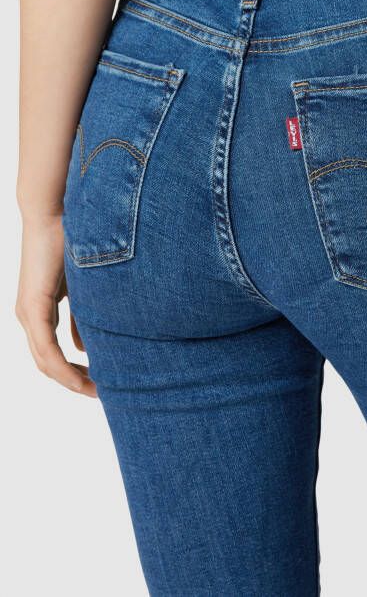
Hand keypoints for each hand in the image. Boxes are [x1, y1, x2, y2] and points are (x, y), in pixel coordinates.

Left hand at [15, 213, 95, 396]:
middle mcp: (28, 316)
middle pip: (47, 363)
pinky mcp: (32, 307)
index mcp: (39, 309)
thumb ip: (83, 315)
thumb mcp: (83, 286)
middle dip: (73, 381)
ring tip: (94, 390)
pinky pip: (45, 348)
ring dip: (69, 379)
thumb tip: (88, 345)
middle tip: (99, 393)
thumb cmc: (72, 240)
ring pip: (44, 360)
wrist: (53, 212)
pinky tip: (81, 377)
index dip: (73, 371)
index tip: (98, 382)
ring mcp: (28, 313)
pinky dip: (62, 366)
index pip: (52, 352)